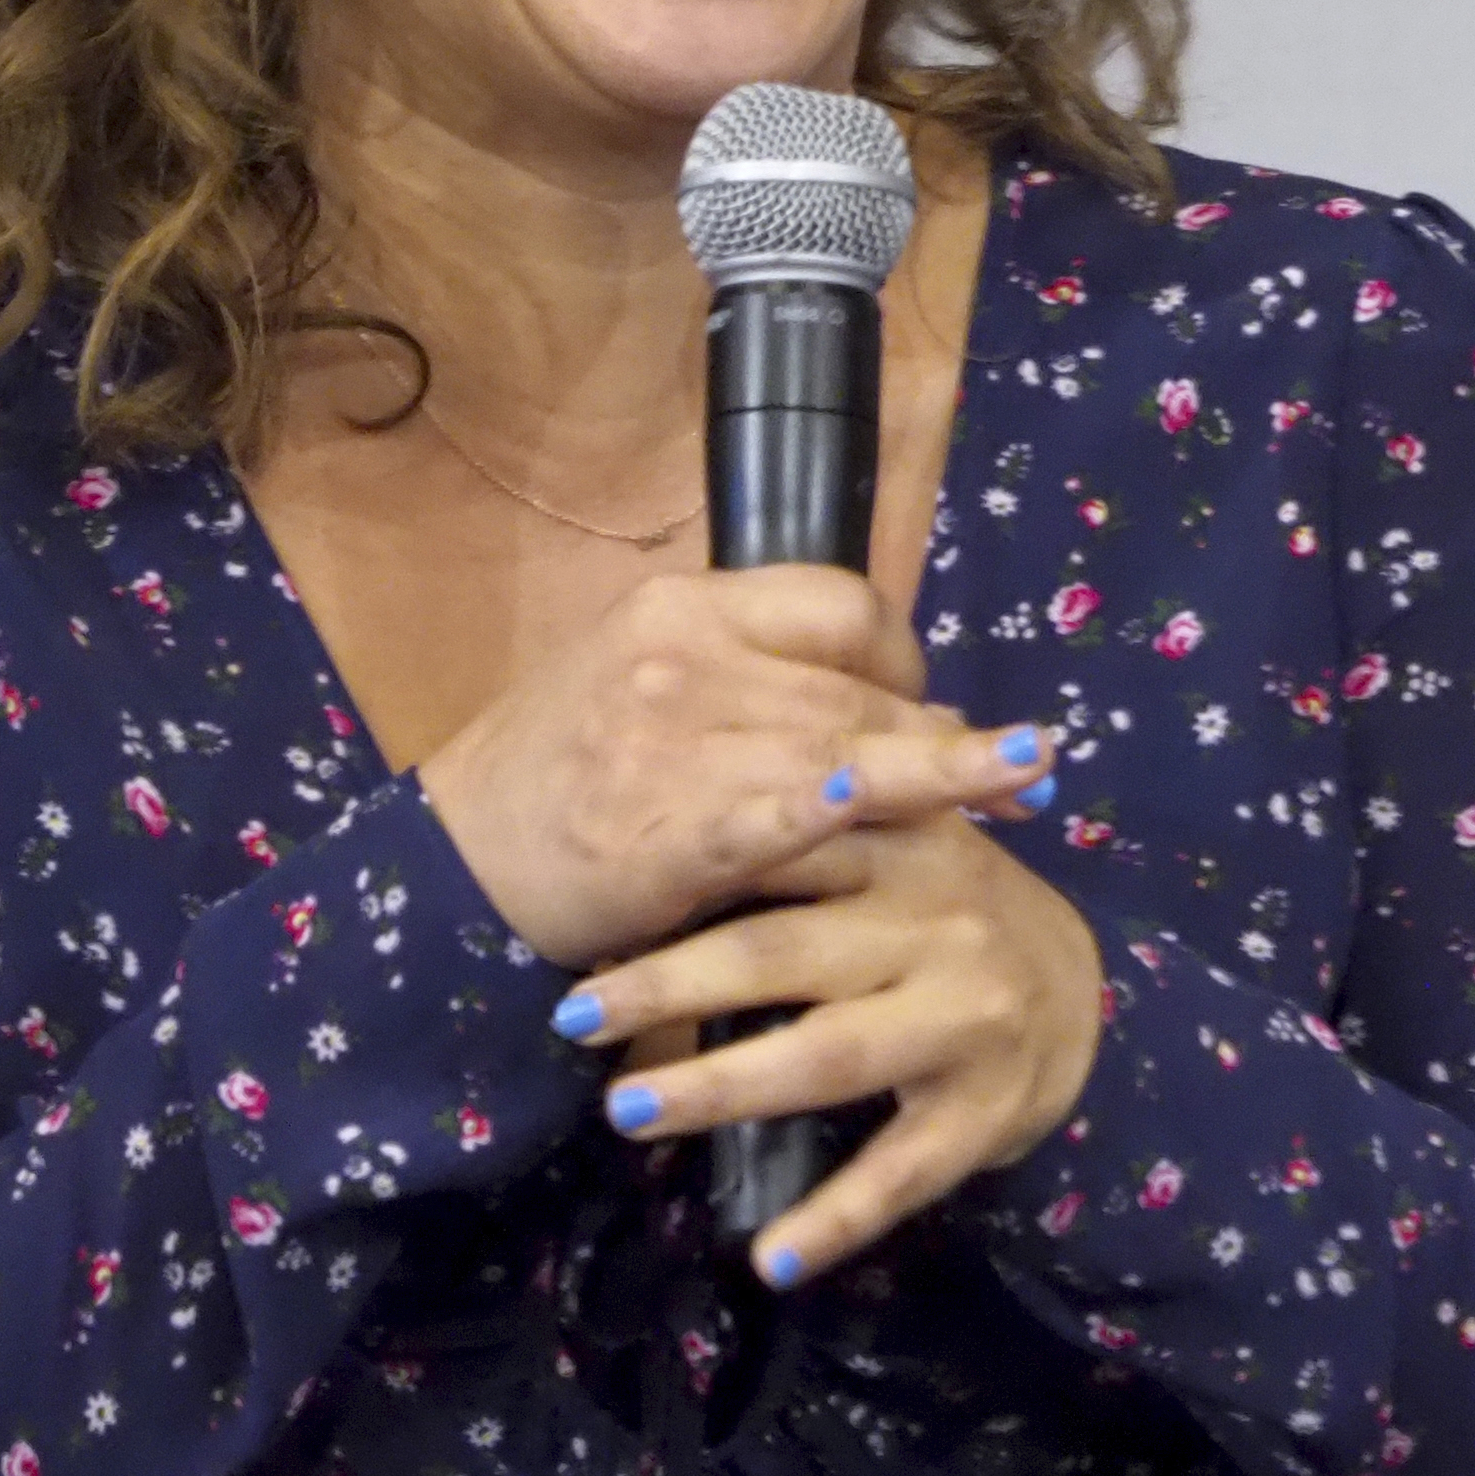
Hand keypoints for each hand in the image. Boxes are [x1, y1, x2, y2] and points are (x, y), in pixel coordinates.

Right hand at [417, 563, 1046, 968]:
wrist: (451, 870)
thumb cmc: (569, 779)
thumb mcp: (653, 689)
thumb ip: (762, 681)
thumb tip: (902, 705)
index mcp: (682, 606)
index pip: (840, 605)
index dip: (905, 656)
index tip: (934, 703)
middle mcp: (680, 656)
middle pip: (854, 683)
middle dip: (942, 734)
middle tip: (1019, 771)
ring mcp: (671, 739)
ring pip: (841, 744)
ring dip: (939, 775)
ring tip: (1024, 788)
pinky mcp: (666, 827)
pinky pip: (774, 808)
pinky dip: (836, 803)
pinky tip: (900, 803)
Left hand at [551, 813, 1106, 1285]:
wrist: (1079, 989)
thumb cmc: (949, 911)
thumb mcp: (899, 849)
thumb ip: (811, 836)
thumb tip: (657, 835)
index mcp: (906, 849)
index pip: (792, 844)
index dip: (697, 867)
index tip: (599, 895)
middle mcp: (940, 926)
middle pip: (785, 952)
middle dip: (672, 985)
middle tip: (572, 1016)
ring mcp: (967, 1020)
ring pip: (829, 1056)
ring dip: (723, 1086)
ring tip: (625, 1113)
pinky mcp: (987, 1110)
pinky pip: (901, 1173)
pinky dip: (834, 1219)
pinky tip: (768, 1260)